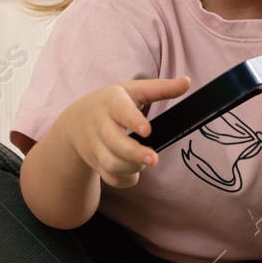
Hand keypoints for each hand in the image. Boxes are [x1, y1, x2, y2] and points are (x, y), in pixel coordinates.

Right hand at [63, 76, 189, 187]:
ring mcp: (94, 146)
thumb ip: (160, 88)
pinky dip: (125, 180)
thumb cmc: (111, 103)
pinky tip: (135, 171)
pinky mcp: (95, 163)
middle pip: (114, 143)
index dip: (133, 121)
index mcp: (111, 102)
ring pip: (111, 163)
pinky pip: (110, 178)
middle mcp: (99, 124)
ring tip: (146, 160)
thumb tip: (187, 82)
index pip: (121, 111)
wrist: (75, 123)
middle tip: (154, 159)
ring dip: (131, 167)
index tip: (147, 131)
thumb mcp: (132, 90)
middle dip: (134, 153)